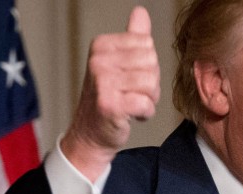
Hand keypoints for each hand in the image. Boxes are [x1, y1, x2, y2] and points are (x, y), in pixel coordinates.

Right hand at [61, 6, 159, 181]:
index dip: (147, 65)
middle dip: (150, 83)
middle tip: (132, 93)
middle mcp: (99, 60)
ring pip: (152, 83)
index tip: (130, 78)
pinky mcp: (110, 104)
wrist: (90, 133)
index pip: (148, 44)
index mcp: (102, 45)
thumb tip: (141, 12)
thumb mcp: (119, 63)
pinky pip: (146, 104)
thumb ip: (133, 37)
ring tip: (131, 103)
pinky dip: (145, 113)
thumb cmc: (109, 97)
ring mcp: (103, 82)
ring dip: (148, 99)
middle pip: (152, 63)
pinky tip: (130, 115)